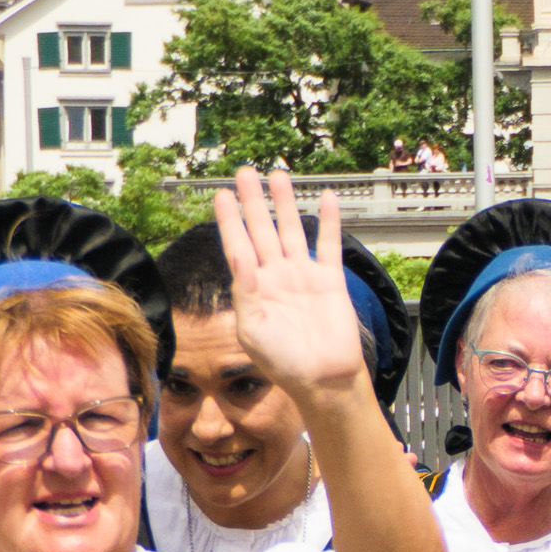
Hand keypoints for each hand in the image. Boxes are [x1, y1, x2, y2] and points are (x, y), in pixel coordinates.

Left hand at [213, 167, 366, 399]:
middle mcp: (276, 277)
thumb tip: (239, 258)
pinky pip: (328, 244)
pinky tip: (325, 198)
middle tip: (245, 172)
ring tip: (278, 176)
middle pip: (262, 229)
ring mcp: (302, 276)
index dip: (230, 220)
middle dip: (253, 201)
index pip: (237, 245)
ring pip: (291, 230)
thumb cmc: (283, 364)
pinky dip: (328, 221)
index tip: (221, 194)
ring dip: (284, 203)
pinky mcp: (329, 280)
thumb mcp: (253, 331)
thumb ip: (245, 293)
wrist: (323, 380)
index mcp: (253, 288)